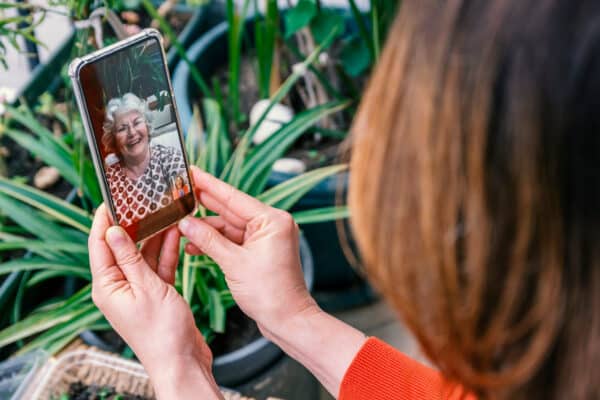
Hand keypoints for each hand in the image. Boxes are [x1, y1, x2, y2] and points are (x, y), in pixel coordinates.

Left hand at [89, 205, 221, 398]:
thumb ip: (130, 258)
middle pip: (122, 248)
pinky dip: (166, 252)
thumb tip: (112, 232)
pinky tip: (175, 235)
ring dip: (154, 237)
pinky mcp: (157, 293)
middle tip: (143, 202)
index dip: (104, 221)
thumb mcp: (146, 287)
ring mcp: (138, 290)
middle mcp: (119, 287)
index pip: (99, 245)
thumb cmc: (162, 332)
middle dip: (133, 225)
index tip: (112, 199)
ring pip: (143, 255)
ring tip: (163, 214)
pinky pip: (158, 266)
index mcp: (107, 287)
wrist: (182, 360)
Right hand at [177, 166, 319, 336]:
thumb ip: (208, 240)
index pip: (234, 197)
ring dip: (206, 228)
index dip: (209, 184)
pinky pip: (233, 240)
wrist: (287, 320)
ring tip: (180, 225)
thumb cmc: (269, 293)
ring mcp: (266, 238)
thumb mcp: (234, 263)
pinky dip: (215, 243)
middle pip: (231, 209)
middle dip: (204, 204)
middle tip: (180, 192)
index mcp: (272, 220)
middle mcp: (272, 224)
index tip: (192, 171)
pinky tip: (193, 244)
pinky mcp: (260, 251)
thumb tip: (186, 223)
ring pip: (229, 226)